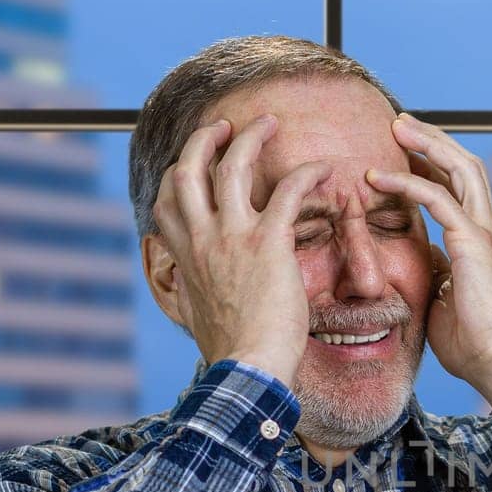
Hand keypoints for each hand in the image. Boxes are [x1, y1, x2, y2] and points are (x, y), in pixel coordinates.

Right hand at [151, 115, 334, 385]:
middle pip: (189, 169)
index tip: (193, 164)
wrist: (246, 368)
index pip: (167, 200)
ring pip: (233, 165)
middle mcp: (202, 238)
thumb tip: (193, 292)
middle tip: (224, 126)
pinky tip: (324, 168)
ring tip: (269, 123)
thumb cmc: (230, 350)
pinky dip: (308, 173)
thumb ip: (195, 291)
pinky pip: (288, 191)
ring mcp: (232, 237)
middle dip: (204, 140)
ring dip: (250, 137)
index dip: (177, 175)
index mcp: (185, 256)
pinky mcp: (269, 243)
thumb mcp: (198, 313)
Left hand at [365, 113, 491, 411]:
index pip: (458, 188)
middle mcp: (486, 229)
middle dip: (433, 139)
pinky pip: (438, 199)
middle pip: (464, 166)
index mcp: (479, 242)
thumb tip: (421, 262)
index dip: (432, 164)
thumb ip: (436, 274)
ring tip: (396, 127)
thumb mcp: (444, 299)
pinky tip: (379, 178)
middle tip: (400, 122)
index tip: (401, 151)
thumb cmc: (474, 343)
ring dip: (426, 144)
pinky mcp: (472, 243)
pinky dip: (408, 183)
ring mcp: (483, 233)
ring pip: (458, 169)